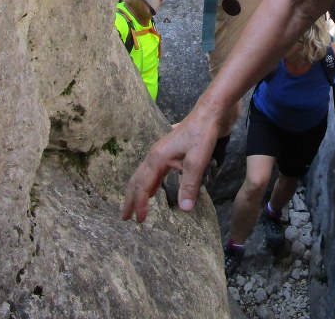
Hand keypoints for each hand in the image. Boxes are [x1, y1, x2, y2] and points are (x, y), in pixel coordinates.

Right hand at [121, 107, 220, 221]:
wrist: (209, 113)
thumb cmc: (202, 135)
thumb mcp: (197, 161)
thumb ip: (189, 185)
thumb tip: (184, 209)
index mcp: (157, 158)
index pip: (143, 186)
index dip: (140, 204)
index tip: (140, 221)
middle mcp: (154, 155)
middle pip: (136, 180)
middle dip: (130, 199)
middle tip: (124, 217)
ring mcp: (160, 153)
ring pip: (143, 176)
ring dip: (138, 192)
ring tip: (135, 206)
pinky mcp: (168, 152)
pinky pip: (152, 172)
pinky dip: (148, 184)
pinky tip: (153, 190)